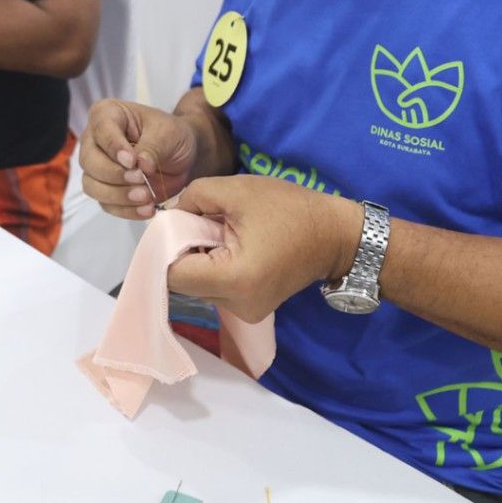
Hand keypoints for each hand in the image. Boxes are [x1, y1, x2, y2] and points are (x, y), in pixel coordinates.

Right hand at [78, 100, 199, 219]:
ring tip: (146, 197)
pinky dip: (126, 210)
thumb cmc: (171, 135)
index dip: (114, 147)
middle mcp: (94, 140)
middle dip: (115, 174)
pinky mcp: (105, 191)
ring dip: (118, 195)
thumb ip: (152, 147)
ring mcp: (96, 167)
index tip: (133, 161)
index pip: (101, 129)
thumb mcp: (168, 133)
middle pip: (89, 161)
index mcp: (107, 114)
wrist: (181, 156)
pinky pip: (106, 205)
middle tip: (141, 179)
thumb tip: (140, 166)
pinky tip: (147, 209)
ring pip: (92, 186)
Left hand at [166, 175, 362, 323]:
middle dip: (184, 252)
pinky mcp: (252, 310)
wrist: (335, 236)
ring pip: (199, 287)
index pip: (173, 274)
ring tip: (223, 233)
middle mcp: (237, 306)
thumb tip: (171, 214)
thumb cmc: (290, 209)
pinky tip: (233, 247)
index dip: (166, 247)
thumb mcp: (237, 190)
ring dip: (200, 260)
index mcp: (234, 279)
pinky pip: (217, 290)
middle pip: (184, 283)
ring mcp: (246, 313)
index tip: (177, 223)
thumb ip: (194, 197)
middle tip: (202, 222)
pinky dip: (215, 269)